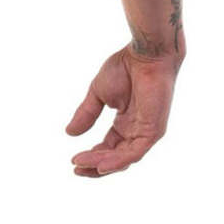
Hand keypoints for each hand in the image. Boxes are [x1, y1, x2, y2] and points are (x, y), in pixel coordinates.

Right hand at [65, 46, 179, 176]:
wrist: (145, 54)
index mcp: (127, 123)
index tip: (73, 160)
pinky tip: (101, 165)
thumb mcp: (98, 94)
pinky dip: (117, 161)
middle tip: (76, 170)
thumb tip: (70, 133)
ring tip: (81, 165)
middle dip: (96, 166)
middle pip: (116, 157)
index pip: (109, 147)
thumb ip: (86, 114)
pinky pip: (134, 153)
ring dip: (102, 164)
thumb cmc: (125, 68)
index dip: (92, 156)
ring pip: (124, 158)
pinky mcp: (154, 131)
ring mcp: (147, 132)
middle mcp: (137, 130)